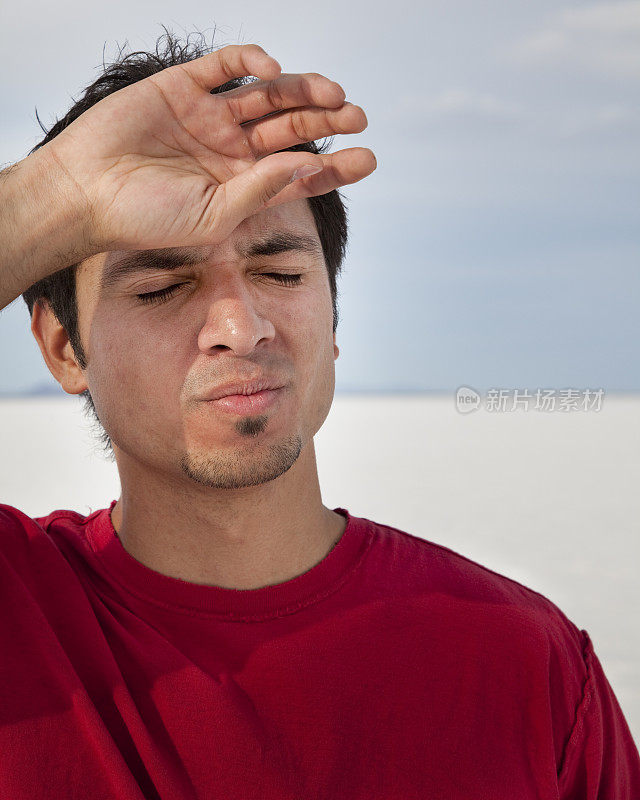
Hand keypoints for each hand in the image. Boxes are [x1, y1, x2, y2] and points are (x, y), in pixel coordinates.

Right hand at [41, 43, 375, 253]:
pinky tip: (273, 70)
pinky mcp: (183, 87)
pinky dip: (251, 62)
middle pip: (291, 128)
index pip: (299, 171)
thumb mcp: (215, 215)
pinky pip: (225, 66)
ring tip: (332, 93)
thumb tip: (307, 164)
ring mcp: (210, 116)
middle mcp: (232, 149)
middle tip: (358, 116)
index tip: (368, 158)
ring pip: (267, 95)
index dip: (335, 164)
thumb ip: (261, 189)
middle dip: (327, 120)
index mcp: (243, 185)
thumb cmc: (147, 218)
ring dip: (302, 91)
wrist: (87, 195)